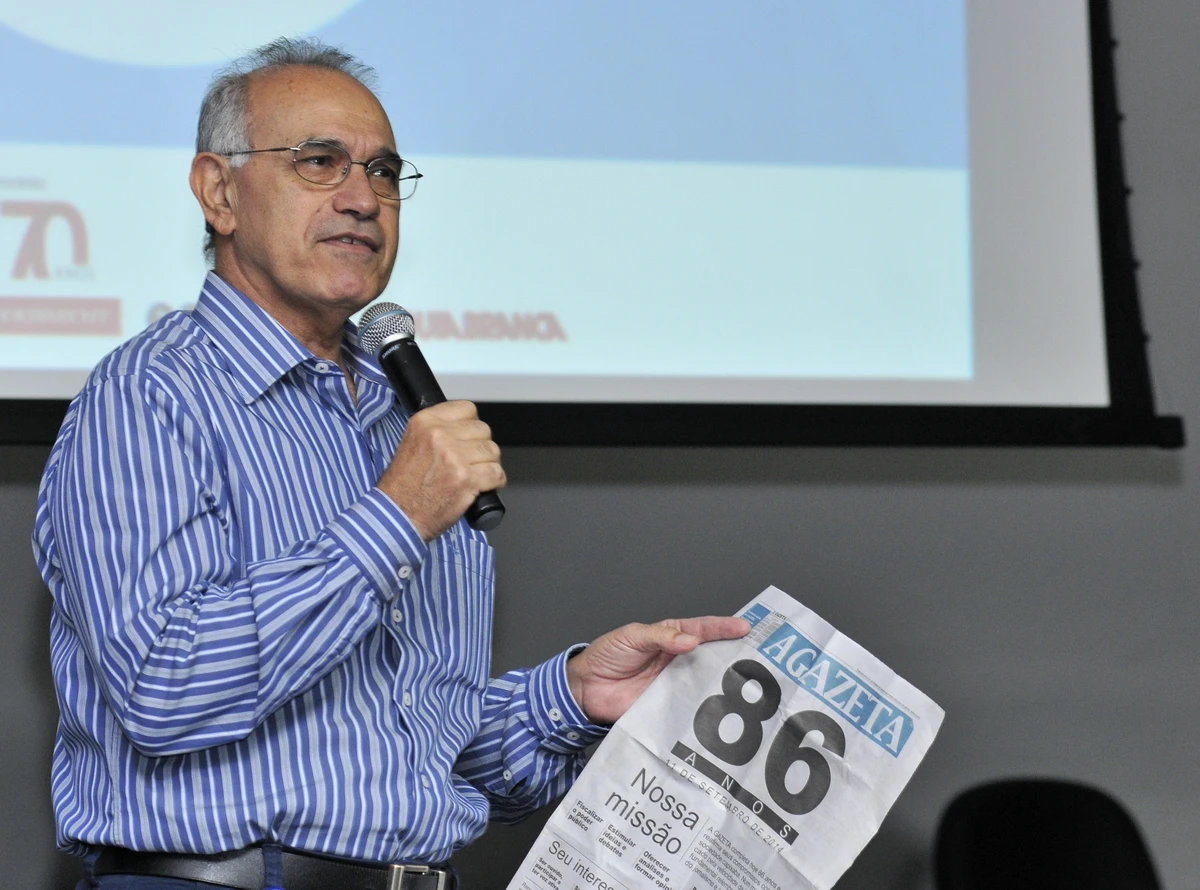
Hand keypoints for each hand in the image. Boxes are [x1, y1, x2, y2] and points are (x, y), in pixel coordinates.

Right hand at [377, 400, 505, 540]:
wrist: (398, 515)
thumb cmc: (403, 487)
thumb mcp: (411, 443)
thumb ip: (437, 430)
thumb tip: (464, 428)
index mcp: (425, 422)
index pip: (467, 408)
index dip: (470, 426)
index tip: (467, 439)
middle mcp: (440, 436)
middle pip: (483, 430)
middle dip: (480, 447)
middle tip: (470, 461)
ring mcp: (454, 457)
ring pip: (492, 451)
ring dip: (488, 465)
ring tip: (475, 475)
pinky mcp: (466, 479)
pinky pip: (497, 473)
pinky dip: (495, 482)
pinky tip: (483, 486)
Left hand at [566, 616, 750, 724]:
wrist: (585, 689)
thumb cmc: (607, 655)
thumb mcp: (632, 636)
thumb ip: (661, 636)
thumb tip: (691, 640)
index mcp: (671, 637)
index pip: (702, 629)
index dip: (723, 628)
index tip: (744, 628)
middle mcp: (678, 660)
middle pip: (711, 655)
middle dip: (735, 654)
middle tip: (760, 655)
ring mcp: (676, 684)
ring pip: (706, 681)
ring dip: (725, 682)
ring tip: (752, 682)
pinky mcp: (670, 706)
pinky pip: (692, 706)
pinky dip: (707, 707)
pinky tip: (724, 709)